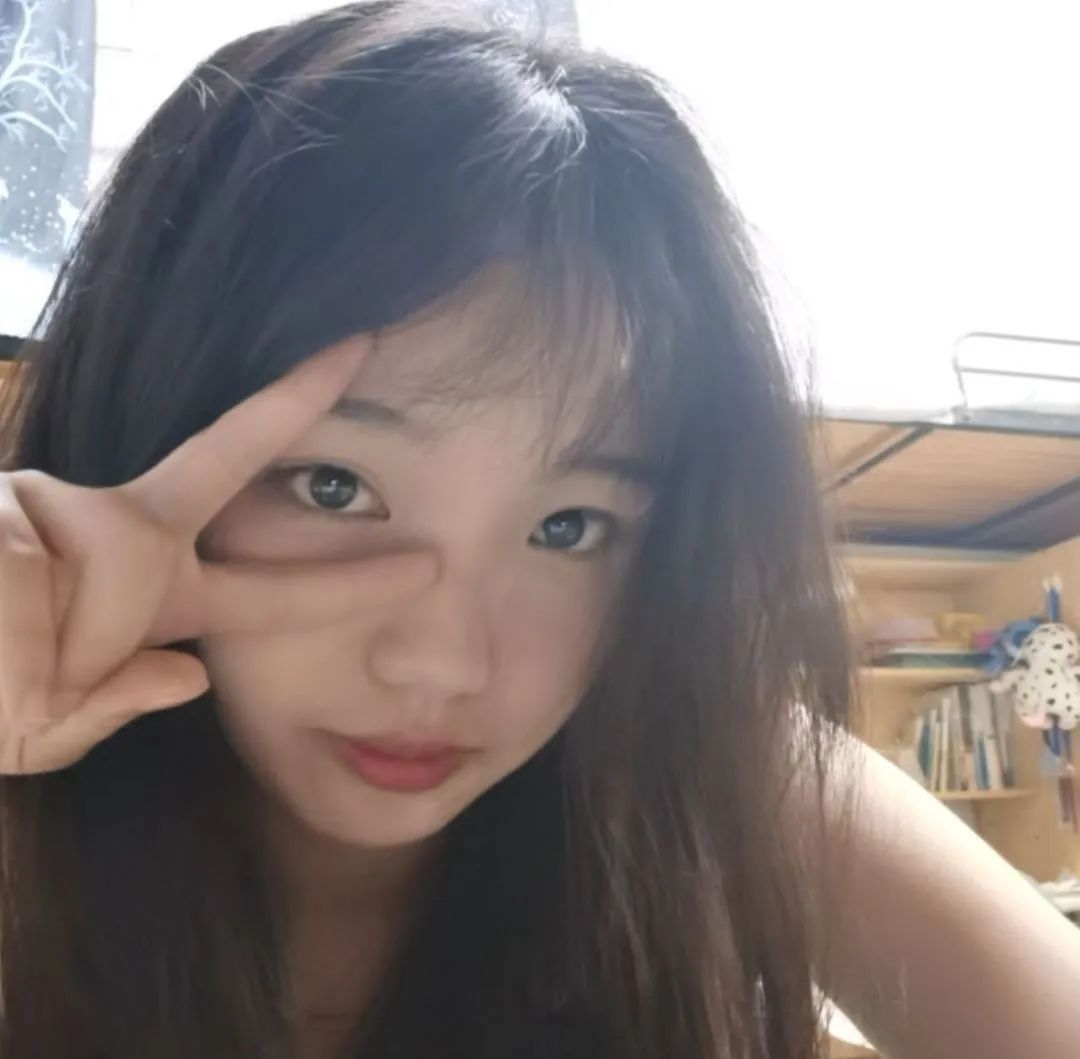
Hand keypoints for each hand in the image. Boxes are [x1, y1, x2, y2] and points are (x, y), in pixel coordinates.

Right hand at [0, 341, 432, 773]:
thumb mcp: (42, 733)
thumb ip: (117, 705)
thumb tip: (191, 676)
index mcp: (155, 597)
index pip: (268, 583)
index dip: (344, 571)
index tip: (420, 553)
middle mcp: (124, 537)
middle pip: (226, 459)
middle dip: (294, 402)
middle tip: (366, 346)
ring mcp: (68, 506)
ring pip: (108, 555)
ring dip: (50, 648)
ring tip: (7, 667)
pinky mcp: (15, 497)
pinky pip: (29, 561)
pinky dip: (8, 632)